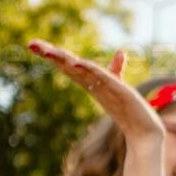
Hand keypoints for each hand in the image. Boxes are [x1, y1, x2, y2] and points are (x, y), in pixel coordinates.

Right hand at [28, 40, 162, 147]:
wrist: (145, 131)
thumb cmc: (130, 109)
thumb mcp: (119, 84)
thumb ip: (116, 68)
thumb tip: (120, 51)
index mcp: (90, 82)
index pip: (68, 65)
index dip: (52, 54)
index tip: (32, 44)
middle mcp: (93, 85)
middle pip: (68, 66)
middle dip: (50, 54)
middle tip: (30, 44)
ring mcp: (104, 88)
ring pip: (80, 71)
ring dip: (63, 60)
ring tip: (47, 50)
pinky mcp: (119, 91)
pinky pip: (101, 77)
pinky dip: (89, 69)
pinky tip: (77, 63)